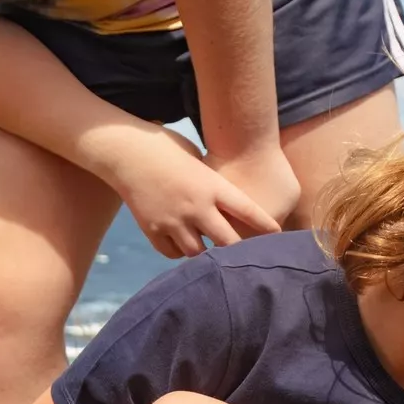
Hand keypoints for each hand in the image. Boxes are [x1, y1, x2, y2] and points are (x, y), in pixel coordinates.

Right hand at [107, 128, 282, 259]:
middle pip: (228, 243)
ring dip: (206, 254)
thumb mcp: (197, 158)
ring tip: (209, 250)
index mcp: (211, 186)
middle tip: (244, 256)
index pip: (248, 211)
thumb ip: (212, 184)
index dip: (266, 227)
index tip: (278, 237)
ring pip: (199, 254)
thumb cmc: (163, 147)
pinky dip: (180, 252)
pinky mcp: (152, 230)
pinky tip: (183, 245)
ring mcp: (173, 221)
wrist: (124, 151)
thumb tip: (223, 205)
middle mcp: (196, 207)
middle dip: (238, 251)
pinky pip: (173, 253)